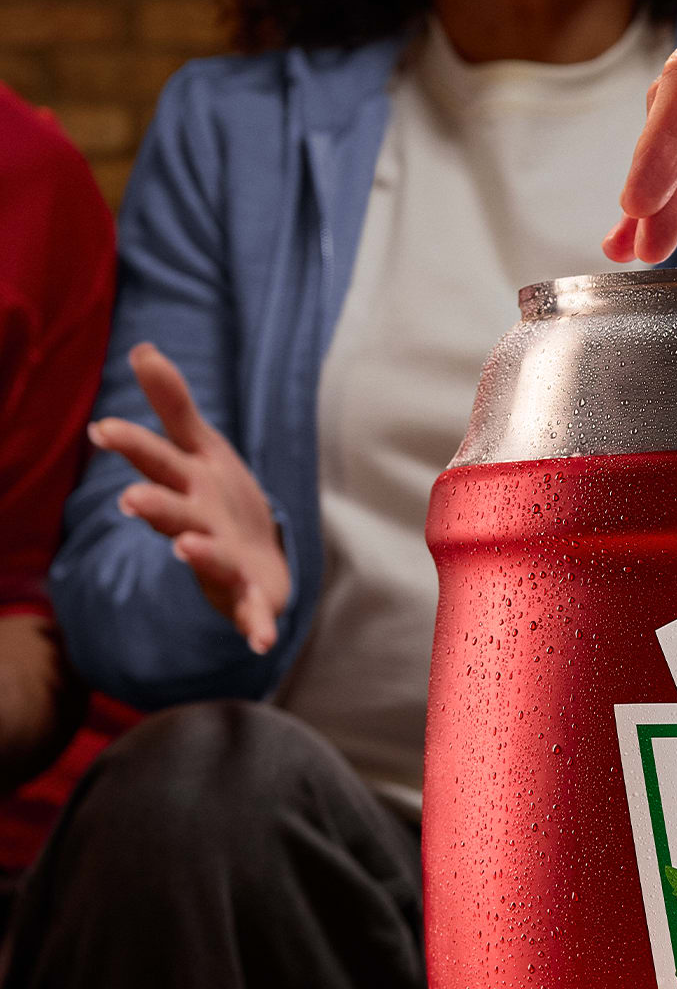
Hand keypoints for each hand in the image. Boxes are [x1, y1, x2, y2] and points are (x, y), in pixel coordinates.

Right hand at [90, 343, 289, 654]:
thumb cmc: (221, 502)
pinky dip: (254, 625)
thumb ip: (174, 405)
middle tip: (131, 500)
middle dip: (155, 506)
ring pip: (207, 559)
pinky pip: (251, 612)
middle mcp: (197, 526)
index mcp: (186, 488)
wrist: (256, 562)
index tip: (103, 429)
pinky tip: (261, 641)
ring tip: (187, 549)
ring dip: (199, 555)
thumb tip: (142, 348)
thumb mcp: (204, 449)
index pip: (156, 461)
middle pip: (173, 513)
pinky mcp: (249, 596)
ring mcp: (220, 563)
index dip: (131, 445)